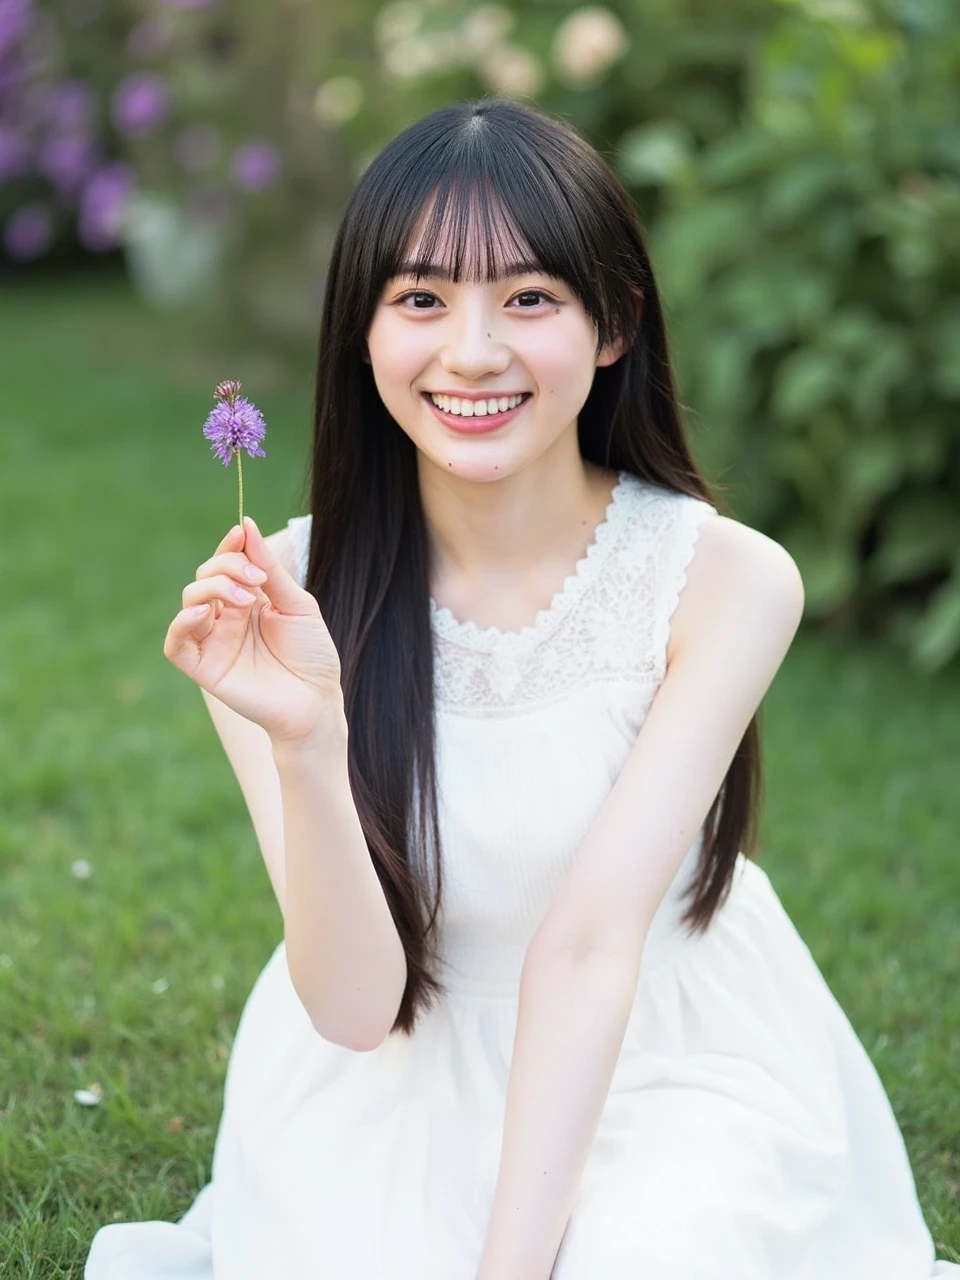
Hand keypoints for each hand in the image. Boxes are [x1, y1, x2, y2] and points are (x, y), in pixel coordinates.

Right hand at [163, 517, 343, 745]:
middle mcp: (226, 617)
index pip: (225, 564)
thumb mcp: (297, 604)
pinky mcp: (205, 668)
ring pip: (189, 601)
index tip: (240, 533)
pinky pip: (176, 643)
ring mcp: (214, 641)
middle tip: (257, 578)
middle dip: (227, 566)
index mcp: (248, 600)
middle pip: (206, 576)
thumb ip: (270, 569)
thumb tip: (246, 526)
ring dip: (212, 588)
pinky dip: (182, 623)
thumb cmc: (311, 655)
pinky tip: (204, 613)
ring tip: (244, 599)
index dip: (229, 546)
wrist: (317, 701)